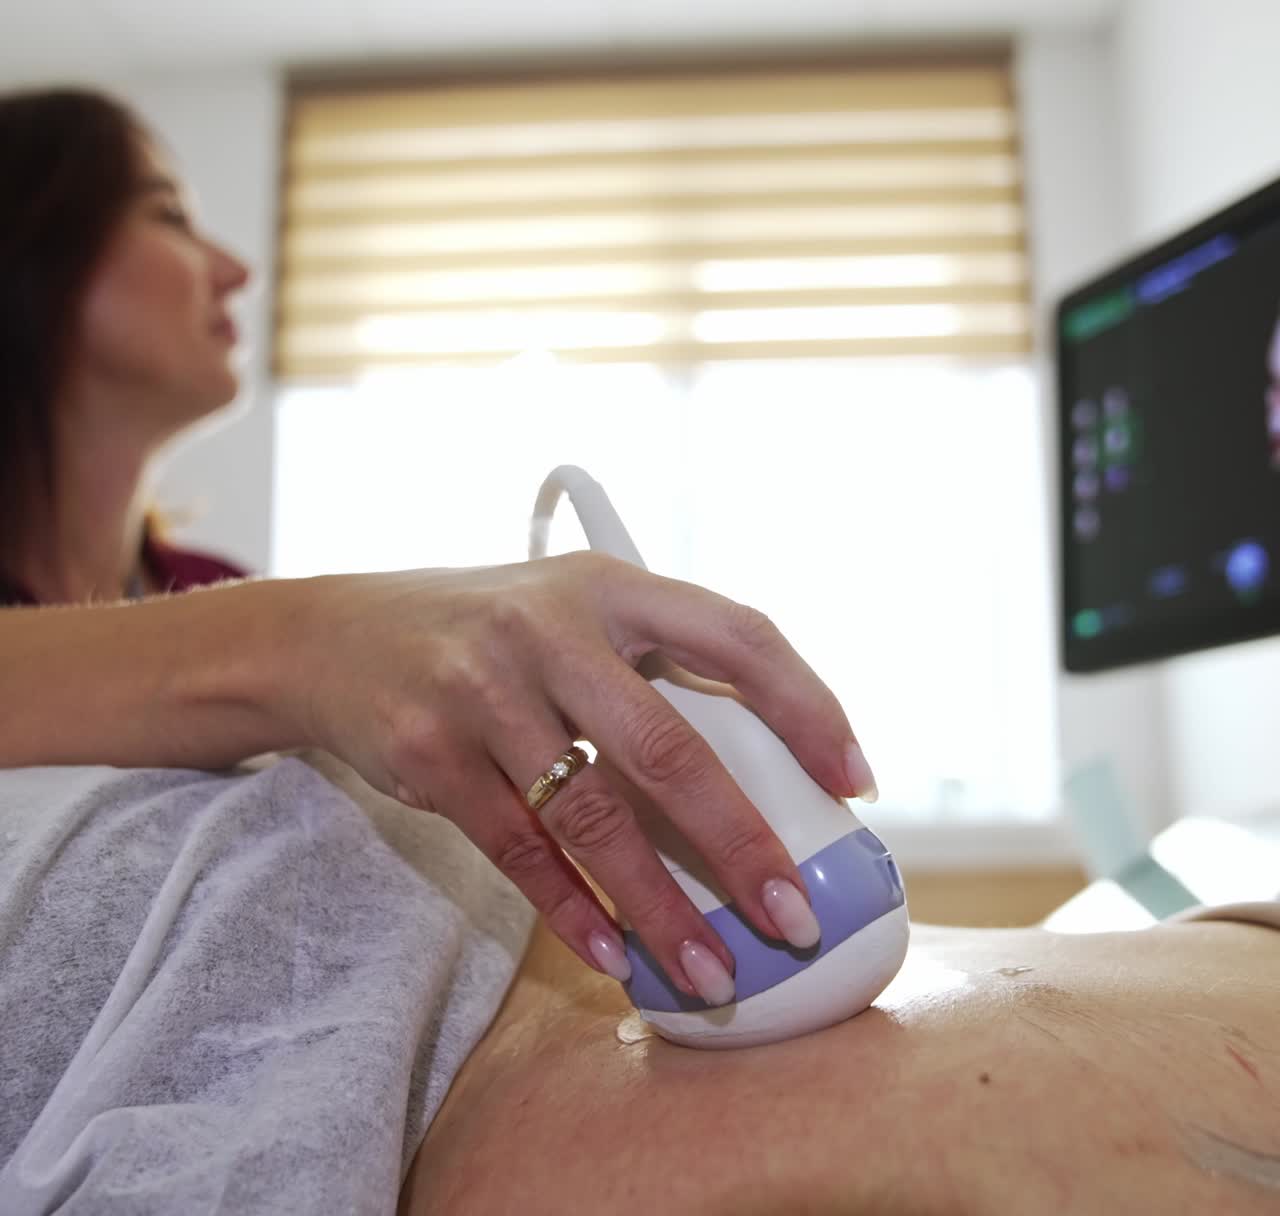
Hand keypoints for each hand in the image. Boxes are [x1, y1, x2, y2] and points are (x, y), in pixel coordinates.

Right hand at [289, 553, 874, 1003]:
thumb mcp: (571, 613)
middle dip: (740, 841)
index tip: (856, 781)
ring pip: (591, 816)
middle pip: (668, 746)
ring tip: (712, 971)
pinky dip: (571, 910)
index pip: (736, 634)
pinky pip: (517, 849)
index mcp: (610, 586)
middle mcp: (550, 628)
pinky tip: (611, 955)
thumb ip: (652, 668)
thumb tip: (762, 773)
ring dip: (658, 905)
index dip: (809, 705)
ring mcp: (482, 689)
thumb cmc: (485, 632)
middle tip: (792, 917)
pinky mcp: (427, 752)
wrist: (334, 632)